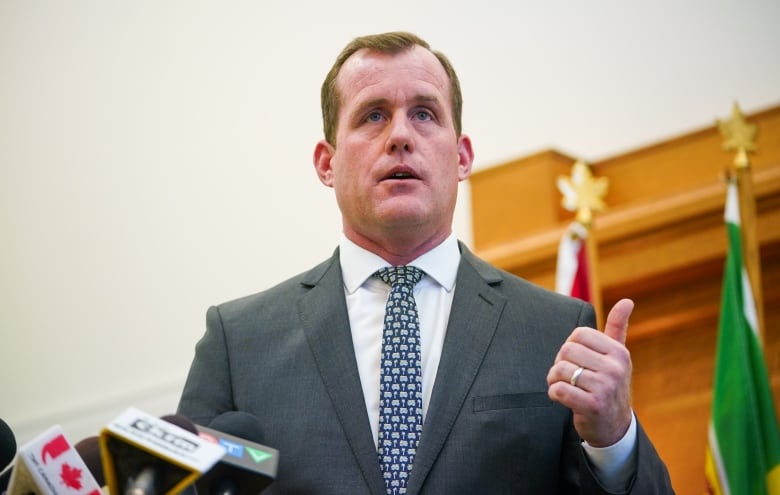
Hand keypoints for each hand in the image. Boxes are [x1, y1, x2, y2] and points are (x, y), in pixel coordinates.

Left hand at [547, 298, 633, 446]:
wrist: (614, 427)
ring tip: (563, 386)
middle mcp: (615, 368)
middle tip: (567, 376)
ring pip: (560, 370)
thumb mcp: (617, 357)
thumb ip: (617, 328)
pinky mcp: (592, 406)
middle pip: (566, 350)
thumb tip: (627, 301)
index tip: (575, 360)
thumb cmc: (610, 385)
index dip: (570, 347)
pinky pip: (559, 389)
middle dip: (560, 363)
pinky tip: (562, 398)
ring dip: (554, 379)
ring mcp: (605, 387)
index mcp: (619, 352)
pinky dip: (554, 393)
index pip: (578, 334)